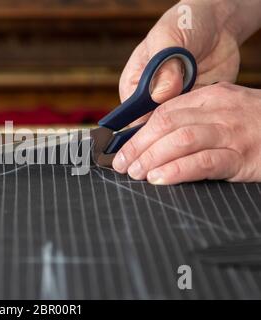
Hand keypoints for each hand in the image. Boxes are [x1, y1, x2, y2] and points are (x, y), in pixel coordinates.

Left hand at [112, 83, 260, 183]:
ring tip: (136, 173)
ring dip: (152, 157)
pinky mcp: (243, 156)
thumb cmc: (254, 125)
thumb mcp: (222, 113)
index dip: (137, 131)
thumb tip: (149, 139)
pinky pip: (204, 162)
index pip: (163, 111)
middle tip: (122, 164)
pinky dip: (178, 170)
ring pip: (181, 140)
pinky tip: (160, 178)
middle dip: (138, 145)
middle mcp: (219, 110)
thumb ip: (191, 119)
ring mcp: (232, 133)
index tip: (119, 148)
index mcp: (210, 97)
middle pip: (166, 124)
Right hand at [119, 0, 240, 124]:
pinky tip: (209, 104)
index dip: (141, 127)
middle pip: (152, 127)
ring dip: (186, 120)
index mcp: (133, 85)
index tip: (156, 128)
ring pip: (176, 127)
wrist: (219, 24)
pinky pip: (198, 120)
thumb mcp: (168, 37)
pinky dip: (204, 117)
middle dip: (166, 127)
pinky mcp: (196, 106)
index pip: (131, 116)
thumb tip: (160, 95)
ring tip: (197, 103)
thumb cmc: (184, 24)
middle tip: (181, 115)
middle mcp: (151, 99)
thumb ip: (163, 66)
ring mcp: (175, 104)